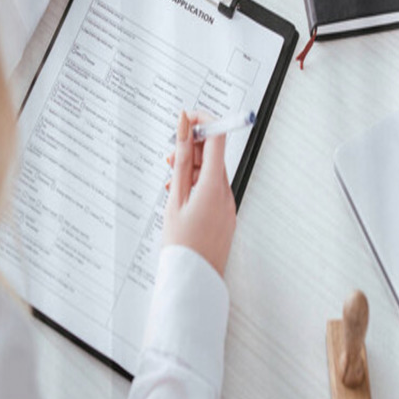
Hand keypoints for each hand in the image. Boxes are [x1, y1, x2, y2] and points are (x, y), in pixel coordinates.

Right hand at [162, 110, 236, 277]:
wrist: (192, 281)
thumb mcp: (175, 197)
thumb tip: (184, 127)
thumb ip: (180, 159)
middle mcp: (226, 193)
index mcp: (214, 185)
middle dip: (192, 149)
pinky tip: (180, 195)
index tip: (189, 116)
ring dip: (191, 168)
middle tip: (171, 156)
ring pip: (210, 173)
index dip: (204, 120)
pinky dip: (196, 185)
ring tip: (171, 179)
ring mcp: (228, 205)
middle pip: (213, 156)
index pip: (216, 138)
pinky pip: (212, 190)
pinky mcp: (225, 216)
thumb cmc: (181, 244)